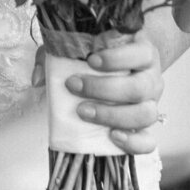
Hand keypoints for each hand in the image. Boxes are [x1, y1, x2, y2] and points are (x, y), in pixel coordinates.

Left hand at [65, 32, 164, 155]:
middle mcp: (152, 77)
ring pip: (145, 114)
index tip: (90, 60)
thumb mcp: (78, 46)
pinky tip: (112, 137)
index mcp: (142, 51)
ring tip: (83, 112)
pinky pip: (148, 141)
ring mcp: (152, 104)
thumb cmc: (99, 55)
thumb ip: (56, 54)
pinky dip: (133, 142)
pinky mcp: (147, 127)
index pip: (139, 53)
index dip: (117, 58)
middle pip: (139, 87)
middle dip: (104, 89)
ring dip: (112, 115)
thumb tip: (37, 79)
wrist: (125, 67)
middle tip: (74, 86)